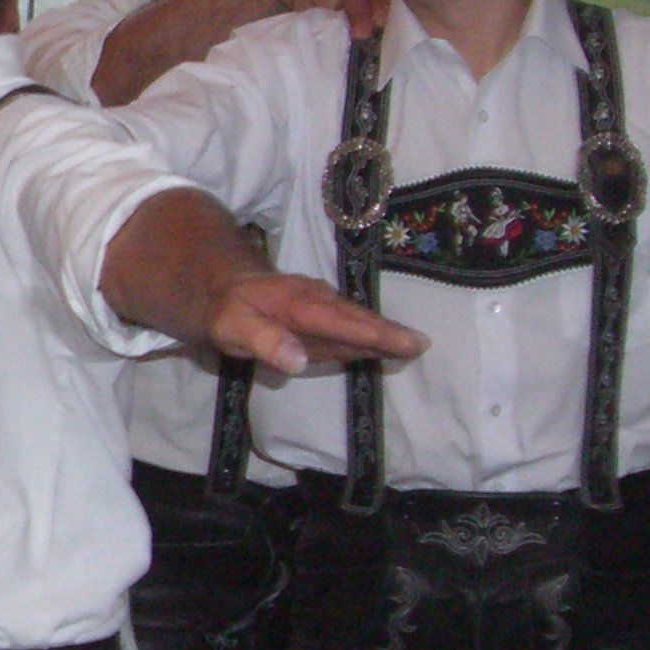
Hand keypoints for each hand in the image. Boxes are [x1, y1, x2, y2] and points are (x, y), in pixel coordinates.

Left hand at [208, 271, 426, 377]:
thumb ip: (264, 341)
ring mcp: (323, 307)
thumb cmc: (230, 312)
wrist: (227, 288)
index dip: (373, 334)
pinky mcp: (324, 316)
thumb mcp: (232, 327)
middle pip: (358, 319)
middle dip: (389, 332)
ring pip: (358, 321)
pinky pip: (351, 326)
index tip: (406, 342)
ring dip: (386, 334)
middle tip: (422, 345)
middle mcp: (318, 301)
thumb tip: (298, 361)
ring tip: (415, 346)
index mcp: (298, 304)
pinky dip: (371, 336)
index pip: (342, 321)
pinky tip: (388, 348)